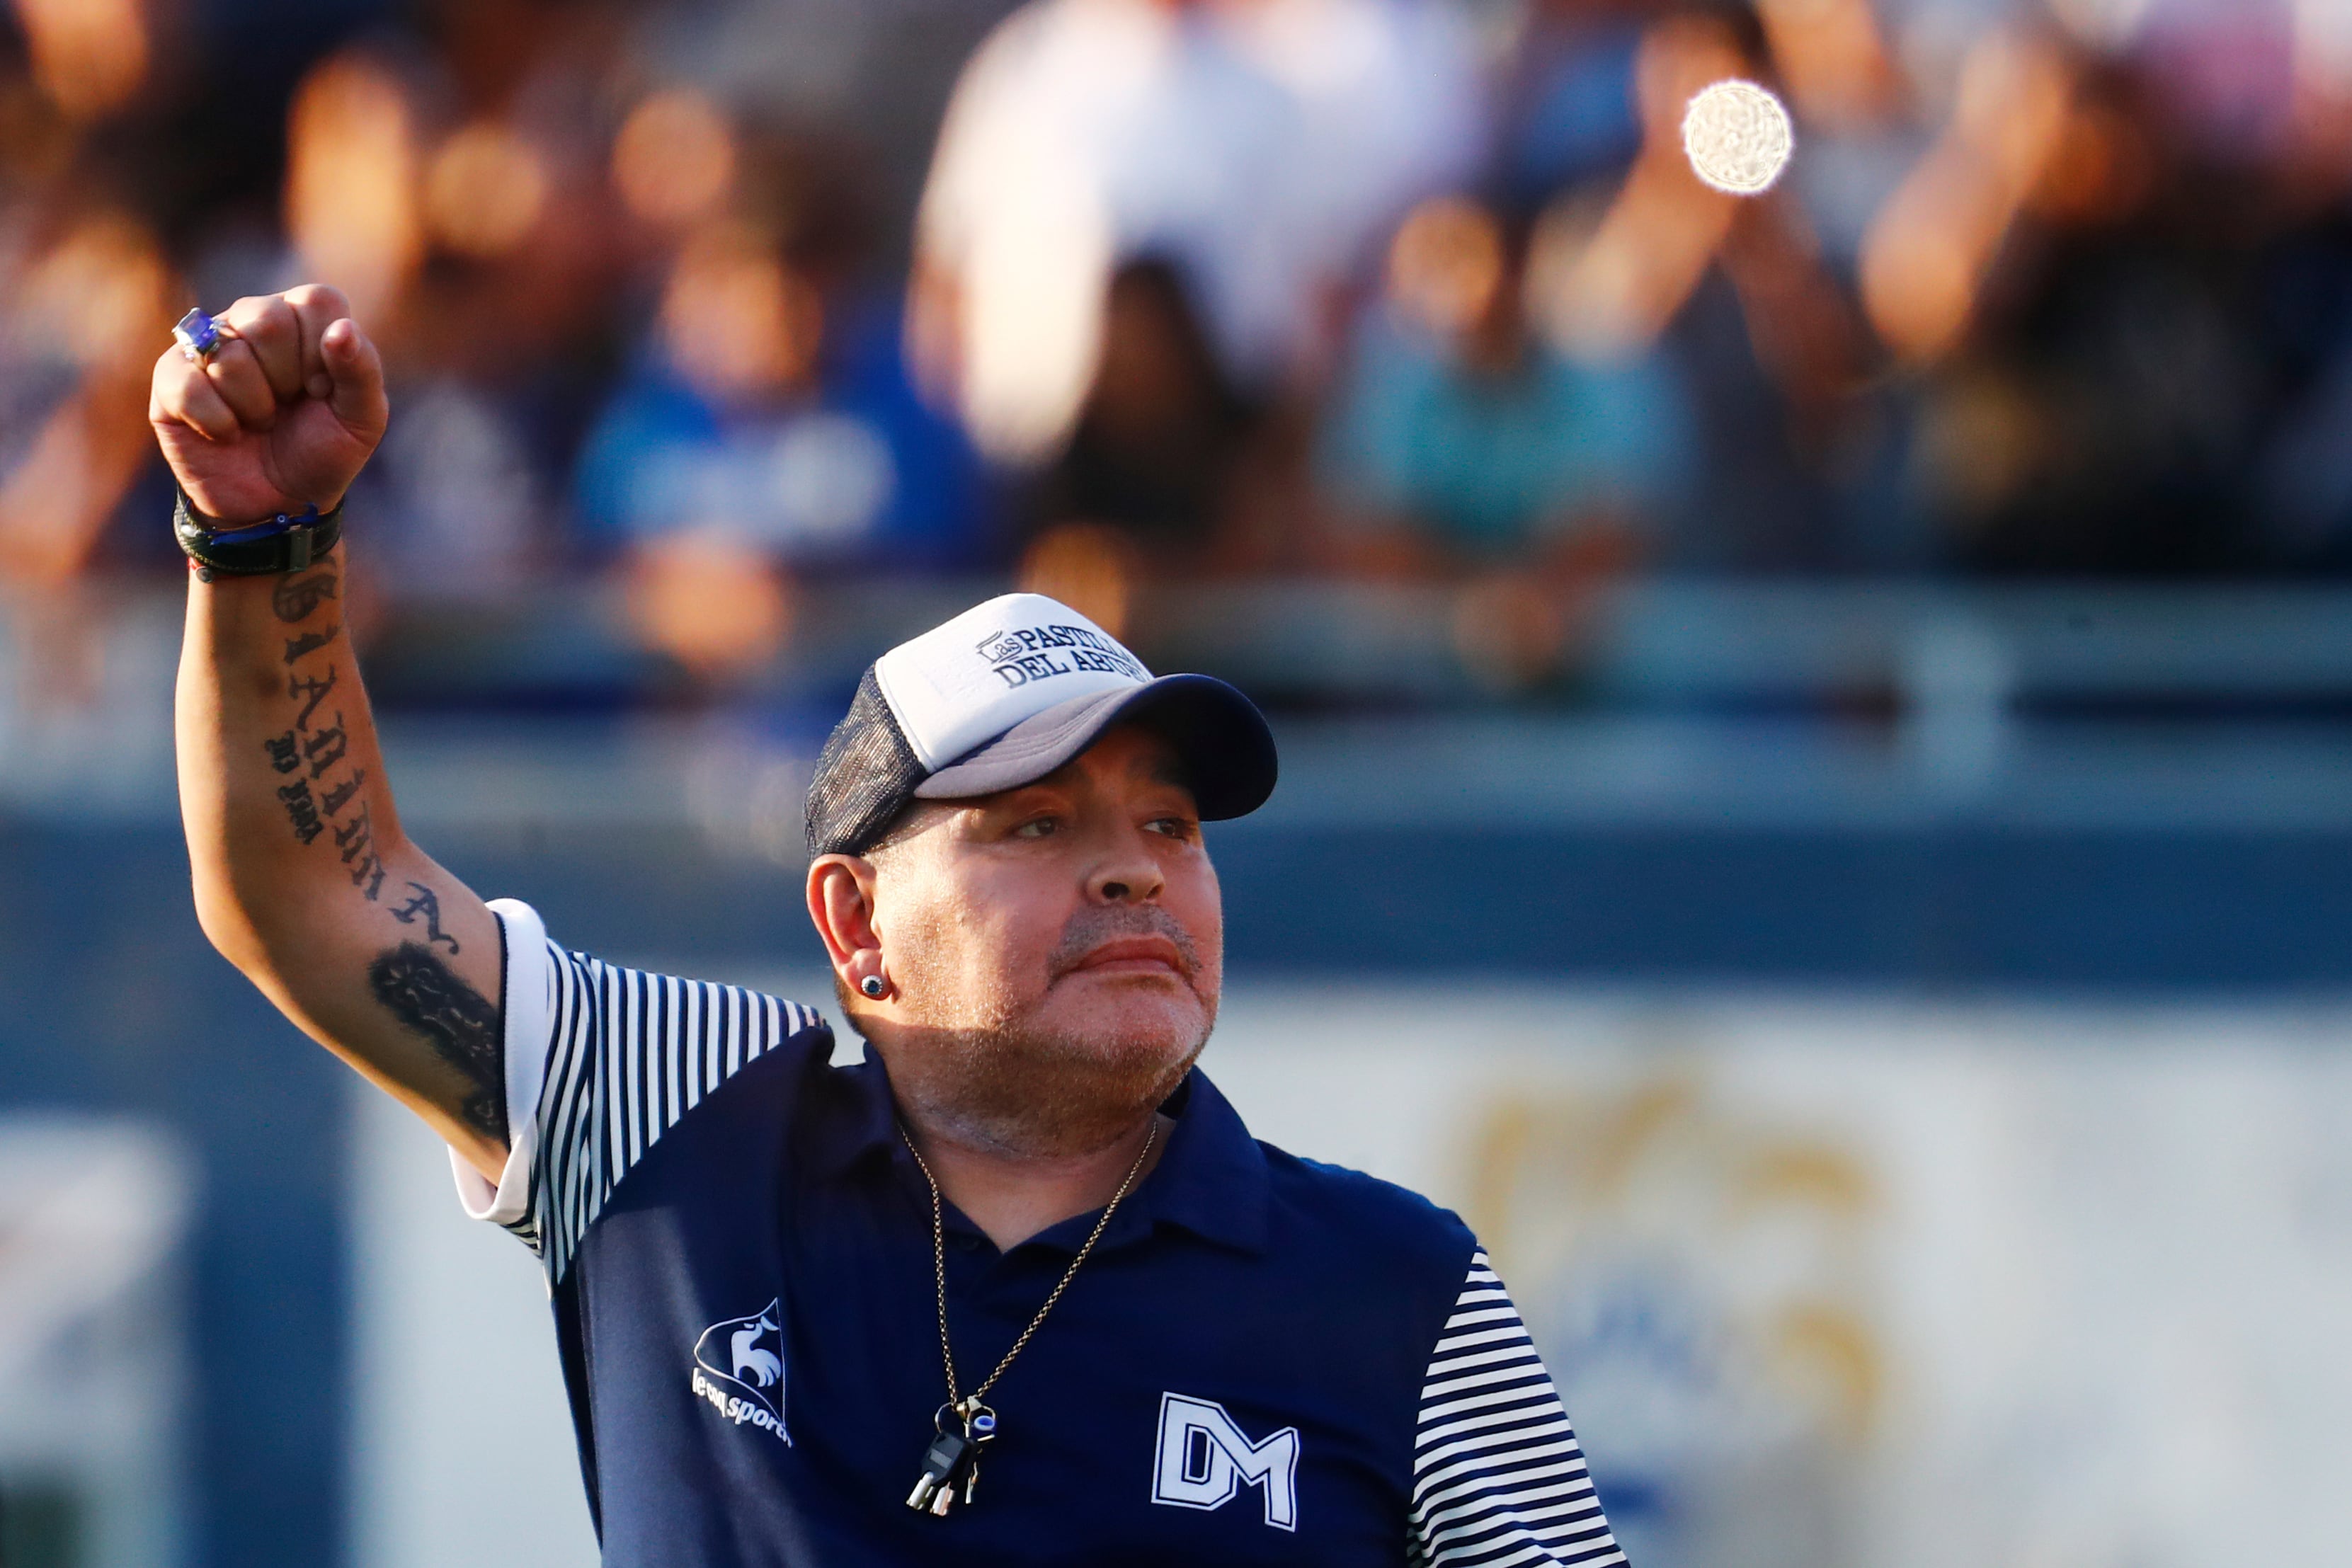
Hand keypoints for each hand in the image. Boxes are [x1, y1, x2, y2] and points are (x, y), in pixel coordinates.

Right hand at [149, 285, 389, 522]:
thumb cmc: (322, 452)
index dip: (323, 353)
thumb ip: (362, 372)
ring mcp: (207, 345)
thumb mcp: (361, 420)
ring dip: (255, 407)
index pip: (316, 302)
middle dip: (287, 379)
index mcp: (304, 320)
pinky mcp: (171, 376)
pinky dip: (218, 422)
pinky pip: (188, 384)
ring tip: (260, 421)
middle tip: (288, 406)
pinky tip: (227, 433)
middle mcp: (252, 319)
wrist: (277, 503)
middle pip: (267, 319)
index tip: (322, 390)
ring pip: (230, 355)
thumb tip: (342, 329)